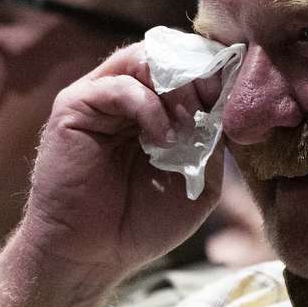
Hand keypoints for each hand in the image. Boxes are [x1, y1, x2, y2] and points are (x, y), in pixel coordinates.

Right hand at [0, 43, 224, 306]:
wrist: (92, 255)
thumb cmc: (142, 221)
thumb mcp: (198, 178)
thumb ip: (213, 138)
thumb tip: (229, 102)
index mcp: (158, 106)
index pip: (190, 64)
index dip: (214, 72)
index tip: (232, 97)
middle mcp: (129, 93)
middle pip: (170, 51)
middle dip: (199, 75)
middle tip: (212, 106)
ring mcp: (100, 96)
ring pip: (145, 57)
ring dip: (177, 88)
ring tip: (187, 125)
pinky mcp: (75, 107)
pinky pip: (119, 86)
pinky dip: (148, 108)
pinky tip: (160, 141)